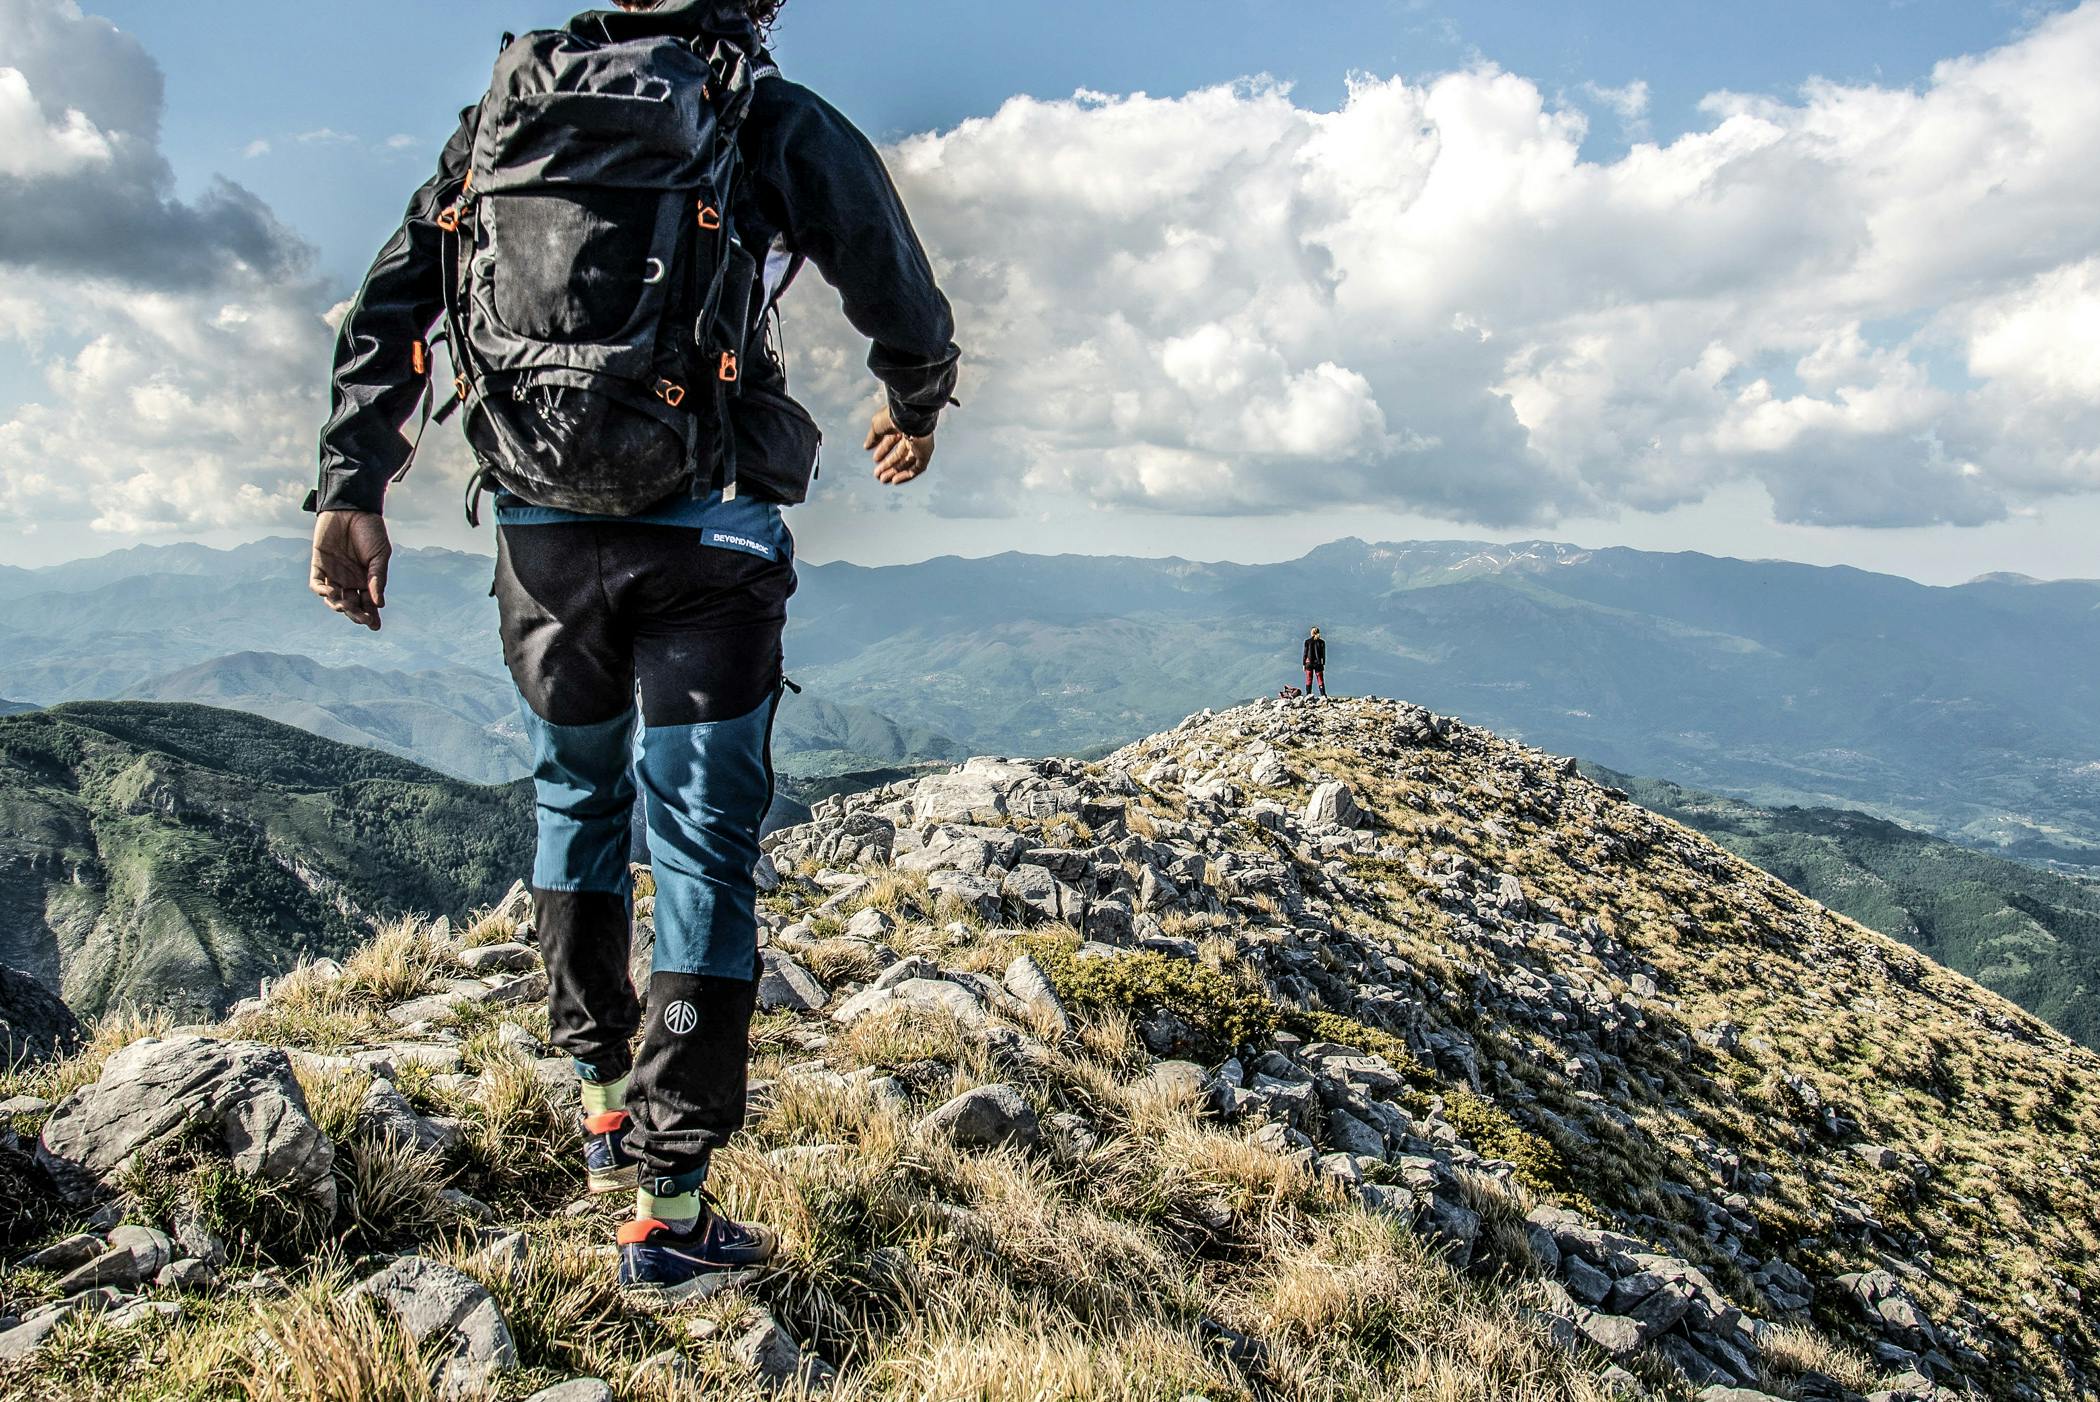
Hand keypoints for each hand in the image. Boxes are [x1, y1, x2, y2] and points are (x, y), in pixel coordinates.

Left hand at [309, 509, 392, 631]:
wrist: (352, 508)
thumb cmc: (370, 530)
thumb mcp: (381, 555)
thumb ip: (378, 578)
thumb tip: (379, 604)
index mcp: (367, 579)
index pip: (368, 603)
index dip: (371, 616)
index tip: (375, 626)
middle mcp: (350, 579)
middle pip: (351, 605)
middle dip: (356, 615)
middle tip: (363, 619)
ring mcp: (334, 573)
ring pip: (334, 599)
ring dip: (339, 606)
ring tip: (346, 606)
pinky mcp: (319, 564)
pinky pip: (317, 583)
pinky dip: (322, 591)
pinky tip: (331, 592)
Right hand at [864, 406, 934, 484]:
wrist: (908, 416)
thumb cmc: (893, 416)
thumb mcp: (877, 426)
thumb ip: (873, 437)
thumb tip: (866, 447)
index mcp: (902, 425)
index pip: (893, 441)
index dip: (883, 450)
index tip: (875, 460)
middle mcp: (912, 435)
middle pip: (900, 454)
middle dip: (888, 465)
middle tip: (877, 474)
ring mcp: (921, 445)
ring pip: (908, 462)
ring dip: (895, 472)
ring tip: (883, 480)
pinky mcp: (926, 453)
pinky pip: (917, 468)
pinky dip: (906, 475)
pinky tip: (894, 481)